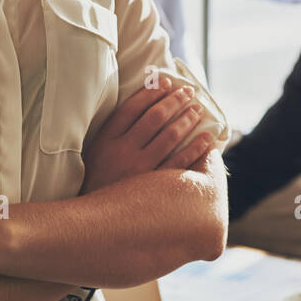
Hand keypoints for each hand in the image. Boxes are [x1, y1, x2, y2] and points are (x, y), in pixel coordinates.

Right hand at [79, 76, 217, 195]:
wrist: (94, 218)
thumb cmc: (98, 178)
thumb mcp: (96, 150)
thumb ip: (114, 128)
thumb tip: (144, 102)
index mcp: (106, 140)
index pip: (132, 108)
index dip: (151, 92)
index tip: (166, 82)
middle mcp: (122, 152)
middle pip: (154, 118)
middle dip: (174, 100)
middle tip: (188, 92)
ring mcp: (140, 170)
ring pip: (170, 136)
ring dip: (187, 119)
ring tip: (197, 109)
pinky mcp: (154, 187)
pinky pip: (181, 161)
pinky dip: (196, 147)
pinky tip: (206, 138)